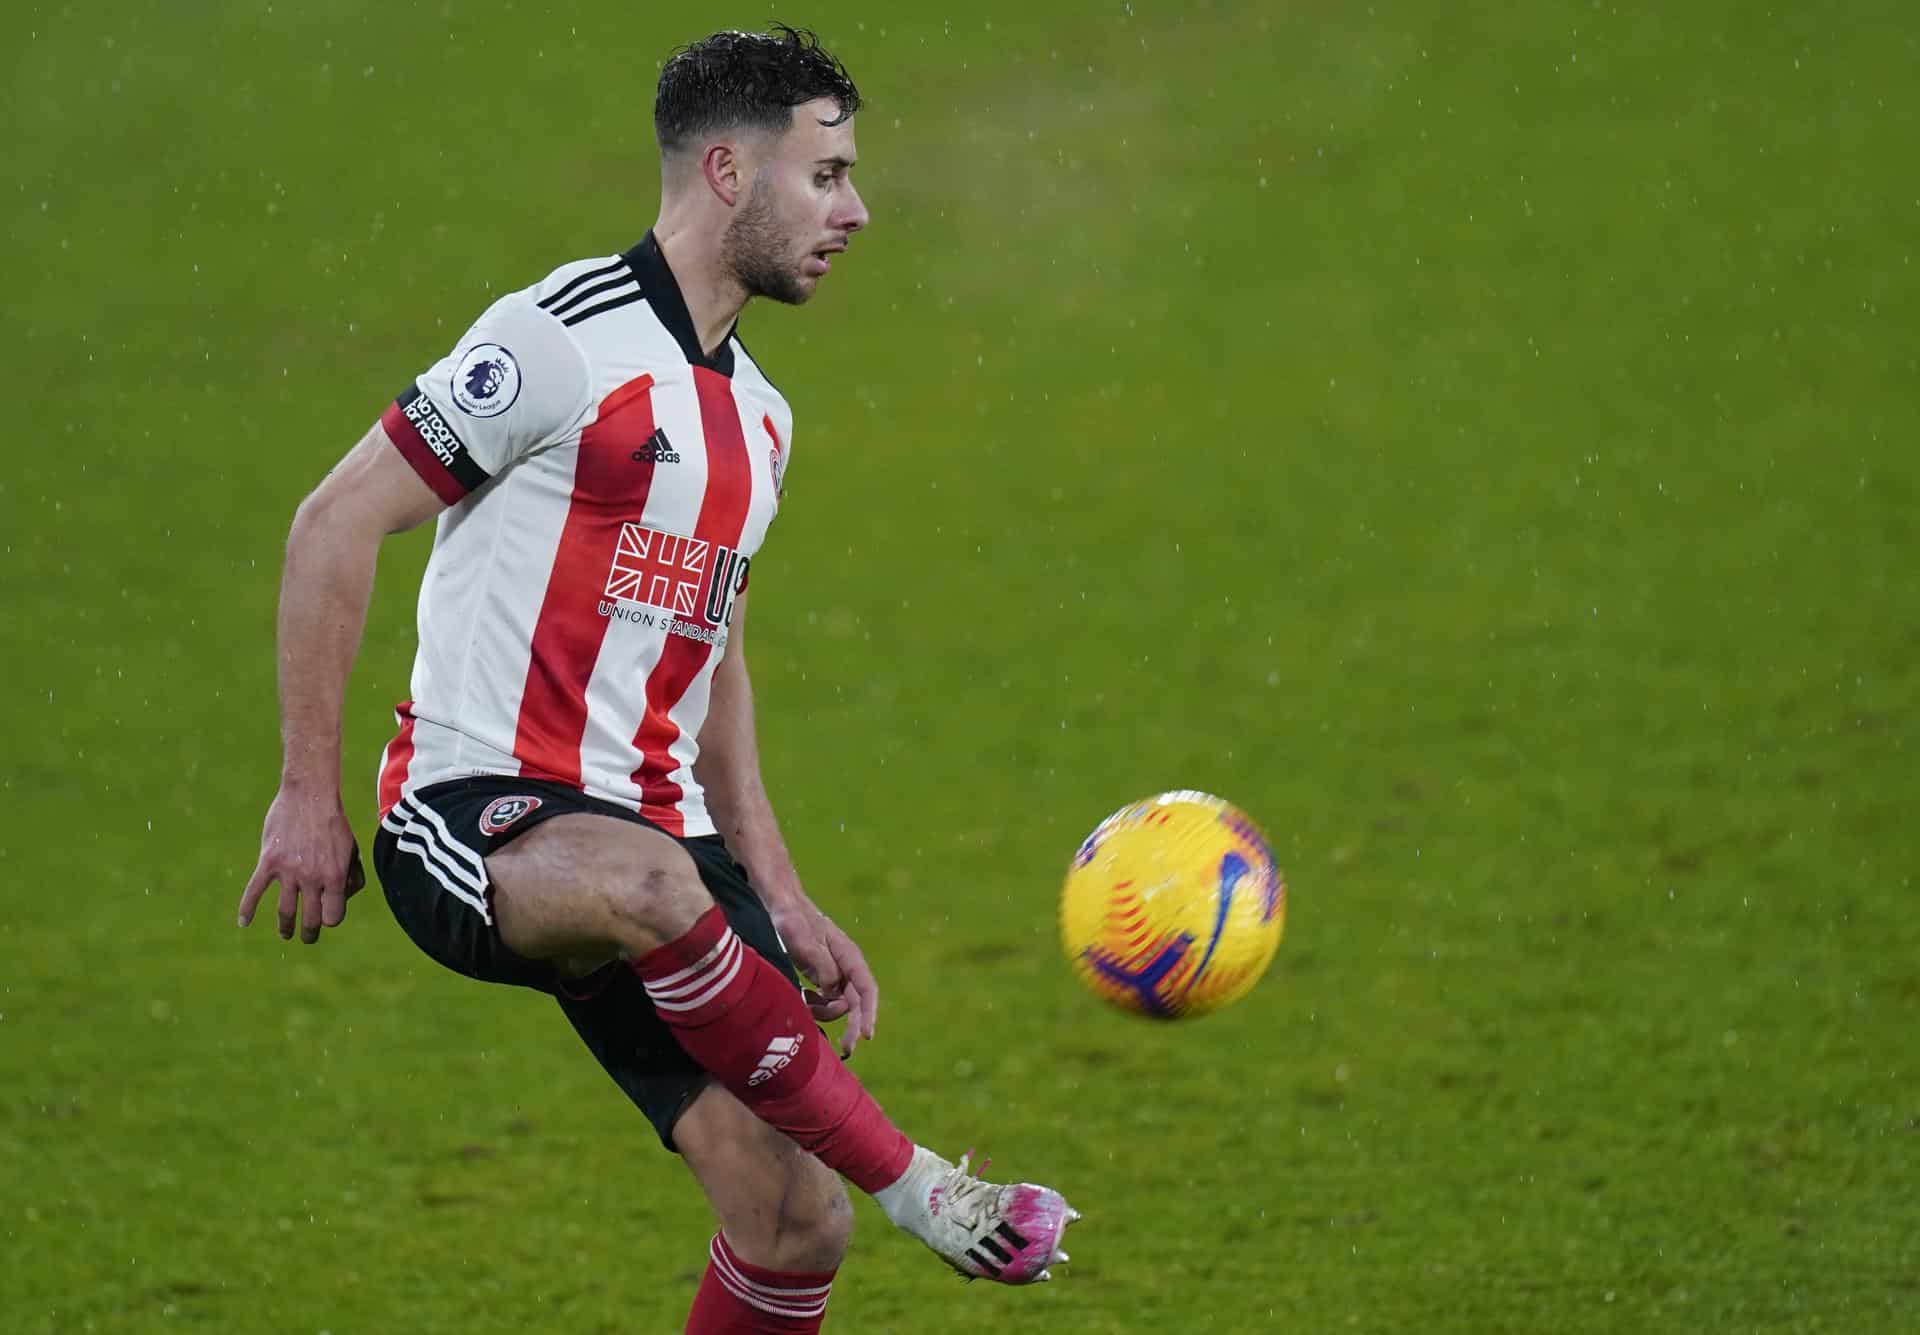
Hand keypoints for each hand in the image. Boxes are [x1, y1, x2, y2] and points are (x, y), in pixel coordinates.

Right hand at [239, 785, 364, 943]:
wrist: (310, 796)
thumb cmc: (334, 824)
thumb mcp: (352, 850)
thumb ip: (352, 875)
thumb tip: (346, 896)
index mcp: (335, 876)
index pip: (333, 915)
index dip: (331, 919)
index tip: (327, 917)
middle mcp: (312, 877)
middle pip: (310, 918)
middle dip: (309, 933)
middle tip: (307, 937)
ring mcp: (289, 871)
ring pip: (285, 911)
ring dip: (285, 927)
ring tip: (286, 934)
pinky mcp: (268, 862)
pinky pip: (254, 891)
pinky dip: (247, 909)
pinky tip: (243, 922)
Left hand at [775, 903, 878, 1058]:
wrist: (784, 907)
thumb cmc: (793, 920)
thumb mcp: (803, 941)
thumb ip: (821, 965)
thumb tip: (833, 990)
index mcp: (848, 956)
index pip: (866, 989)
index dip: (868, 1013)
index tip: (866, 1035)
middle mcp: (846, 966)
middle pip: (856, 1002)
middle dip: (852, 1026)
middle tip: (846, 1050)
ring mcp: (835, 971)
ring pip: (840, 1003)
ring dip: (826, 1012)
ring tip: (805, 1003)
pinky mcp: (822, 975)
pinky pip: (827, 998)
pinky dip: (817, 1005)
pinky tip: (803, 996)